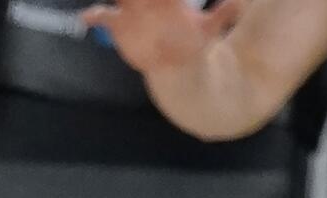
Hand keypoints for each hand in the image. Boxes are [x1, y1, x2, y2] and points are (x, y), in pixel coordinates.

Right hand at [81, 0, 244, 75]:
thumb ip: (222, 15)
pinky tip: (86, 18)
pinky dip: (93, 16)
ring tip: (117, 0)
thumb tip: (240, 4)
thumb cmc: (192, 42)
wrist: (176, 61)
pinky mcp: (120, 24)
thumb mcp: (208, 29)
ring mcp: (132, 10)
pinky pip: (103, 16)